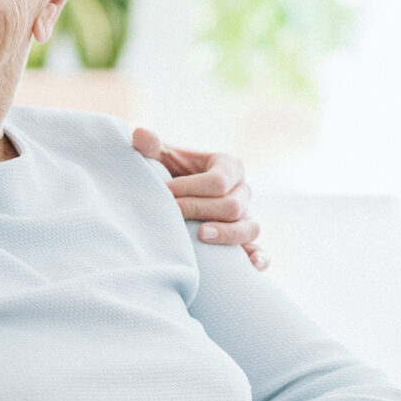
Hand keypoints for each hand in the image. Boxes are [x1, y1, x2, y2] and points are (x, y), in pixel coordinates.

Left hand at [132, 128, 265, 268]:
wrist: (178, 195)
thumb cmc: (171, 174)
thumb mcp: (163, 157)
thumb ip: (152, 147)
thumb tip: (140, 135)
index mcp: (229, 166)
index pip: (218, 180)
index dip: (191, 187)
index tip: (165, 192)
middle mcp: (243, 191)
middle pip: (232, 205)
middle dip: (201, 209)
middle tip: (172, 213)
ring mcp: (248, 216)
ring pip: (249, 227)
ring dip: (226, 234)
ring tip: (200, 236)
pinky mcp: (247, 241)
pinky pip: (261, 250)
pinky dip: (259, 258)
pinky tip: (250, 265)